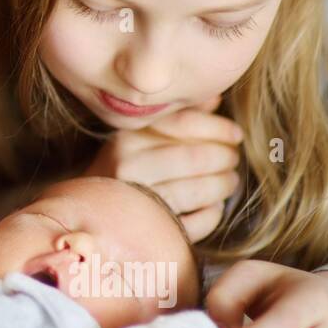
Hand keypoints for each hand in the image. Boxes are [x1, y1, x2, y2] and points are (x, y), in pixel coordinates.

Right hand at [84, 93, 243, 240]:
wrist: (90, 210)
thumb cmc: (125, 168)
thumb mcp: (140, 137)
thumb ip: (176, 117)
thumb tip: (213, 97)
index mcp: (127, 138)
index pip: (183, 123)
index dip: (218, 128)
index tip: (237, 135)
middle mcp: (128, 167)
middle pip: (195, 157)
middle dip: (225, 158)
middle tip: (233, 159)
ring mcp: (137, 201)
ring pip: (198, 191)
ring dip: (224, 185)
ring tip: (229, 181)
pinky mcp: (149, 230)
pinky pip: (195, 224)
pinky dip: (212, 214)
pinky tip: (213, 206)